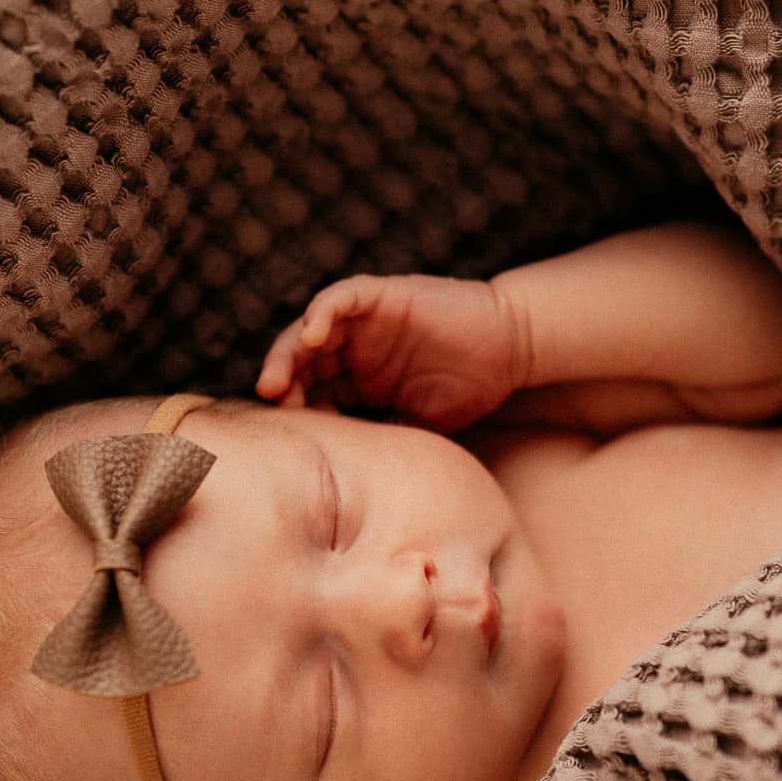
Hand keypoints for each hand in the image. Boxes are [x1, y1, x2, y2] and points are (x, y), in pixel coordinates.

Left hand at [255, 271, 523, 432]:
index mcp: (358, 382)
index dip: (297, 413)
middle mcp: (355, 350)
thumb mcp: (418, 428)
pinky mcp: (383, 296)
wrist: (511, 351)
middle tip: (270, 406)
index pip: (312, 394)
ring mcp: (366, 322)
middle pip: (302, 364)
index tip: (288, 438)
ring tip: (276, 380)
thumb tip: (356, 484)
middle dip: (282, 384)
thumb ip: (385, 442)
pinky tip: (312, 337)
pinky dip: (322, 313)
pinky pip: (342, 298)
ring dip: (290, 353)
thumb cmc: (469, 390)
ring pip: (312, 331)